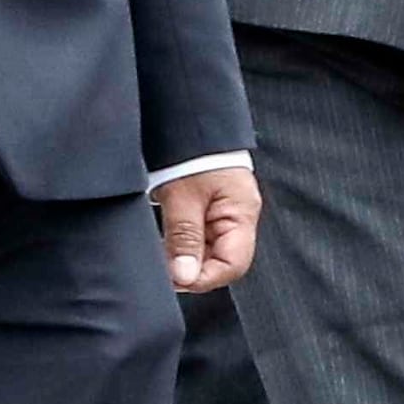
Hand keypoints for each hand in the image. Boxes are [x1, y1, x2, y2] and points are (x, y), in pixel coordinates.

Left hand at [151, 163, 260, 294]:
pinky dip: (185, 247)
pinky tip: (167, 242)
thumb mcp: (182, 198)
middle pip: (223, 263)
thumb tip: (185, 277)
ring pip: (211, 254)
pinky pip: (203, 241)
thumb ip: (185, 239)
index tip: (173, 278)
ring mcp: (227, 215)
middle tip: (162, 266)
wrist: (191, 124)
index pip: (233, 266)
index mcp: (242, 215)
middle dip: (193, 270)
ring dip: (187, 258)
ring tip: (162, 251)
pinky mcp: (213, 211)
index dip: (203, 279)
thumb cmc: (192, 155)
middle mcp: (240, 219)